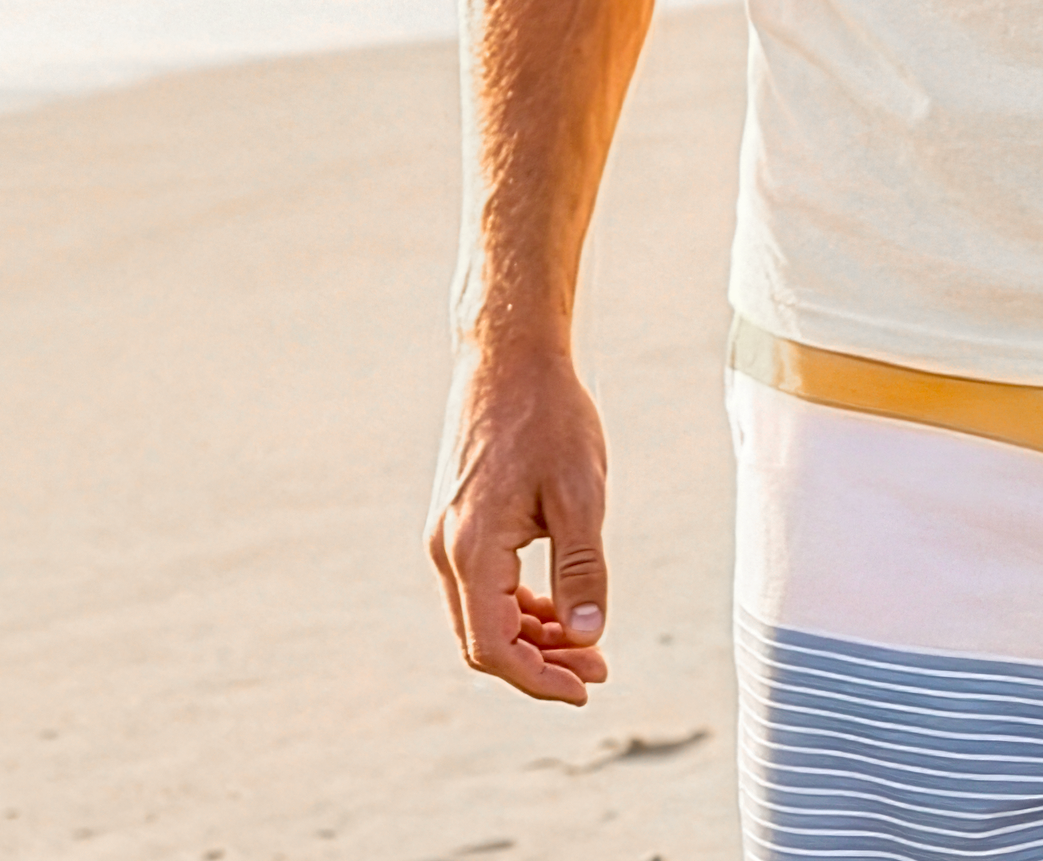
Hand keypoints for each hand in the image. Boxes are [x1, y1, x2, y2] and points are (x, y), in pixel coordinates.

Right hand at [428, 335, 613, 703]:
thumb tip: (587, 635)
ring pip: (481, 615)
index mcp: (471, 548)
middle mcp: (446, 548)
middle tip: (597, 667)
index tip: (587, 687)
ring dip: (530, 637)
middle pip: (483, 640)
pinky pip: (481, 585)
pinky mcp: (456, 519)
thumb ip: (582, 569)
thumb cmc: (549, 415)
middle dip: (539, 663)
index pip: (494, 648)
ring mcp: (445, 533)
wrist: (509, 354)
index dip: (540, 679)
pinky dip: (518, 605)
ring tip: (587, 642)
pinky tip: (559, 605)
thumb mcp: (580, 492)